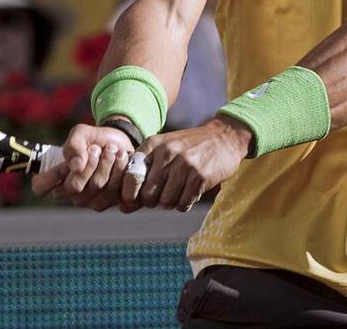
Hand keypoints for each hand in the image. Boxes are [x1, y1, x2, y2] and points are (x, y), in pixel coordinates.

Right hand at [31, 124, 132, 210]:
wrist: (121, 142)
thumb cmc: (94, 139)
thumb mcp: (81, 133)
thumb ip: (74, 145)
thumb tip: (75, 166)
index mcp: (57, 178)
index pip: (40, 186)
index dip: (51, 176)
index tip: (66, 161)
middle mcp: (71, 193)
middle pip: (74, 186)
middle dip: (89, 163)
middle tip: (96, 148)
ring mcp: (90, 201)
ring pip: (96, 186)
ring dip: (107, 163)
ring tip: (112, 150)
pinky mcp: (110, 201)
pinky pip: (114, 191)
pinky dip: (120, 169)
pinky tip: (121, 159)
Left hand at [121, 116, 251, 211]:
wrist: (223, 138)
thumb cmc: (188, 148)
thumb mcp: (164, 149)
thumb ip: (143, 174)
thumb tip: (123, 207)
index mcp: (153, 145)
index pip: (131, 176)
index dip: (130, 193)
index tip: (135, 199)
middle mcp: (166, 153)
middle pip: (148, 194)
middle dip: (153, 201)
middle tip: (162, 195)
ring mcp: (184, 164)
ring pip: (166, 201)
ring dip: (171, 202)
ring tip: (178, 192)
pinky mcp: (200, 176)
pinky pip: (183, 203)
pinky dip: (184, 203)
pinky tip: (189, 193)